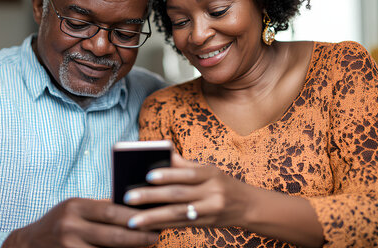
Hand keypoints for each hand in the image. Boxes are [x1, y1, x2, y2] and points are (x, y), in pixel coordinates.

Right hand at [2, 198, 158, 247]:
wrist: (28, 244)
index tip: (153, 218)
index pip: (111, 211)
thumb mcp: (75, 208)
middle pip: (113, 236)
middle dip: (138, 238)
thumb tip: (134, 206)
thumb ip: (100, 208)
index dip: (135, 216)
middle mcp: (70, 227)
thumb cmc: (59, 222)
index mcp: (75, 207)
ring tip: (146, 247)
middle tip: (156, 237)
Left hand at [123, 154, 253, 229]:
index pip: (188, 173)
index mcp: (211, 173)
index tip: (148, 175)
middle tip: (129, 197)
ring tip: (132, 220)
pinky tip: (145, 227)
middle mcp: (213, 192)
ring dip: (153, 217)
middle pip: (179, 194)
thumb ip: (185, 164)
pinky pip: (181, 225)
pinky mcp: (207, 224)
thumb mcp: (208, 169)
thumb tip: (161, 151)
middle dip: (152, 197)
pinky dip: (162, 226)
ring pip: (178, 214)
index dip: (169, 174)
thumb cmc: (221, 183)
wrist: (248, 206)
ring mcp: (211, 210)